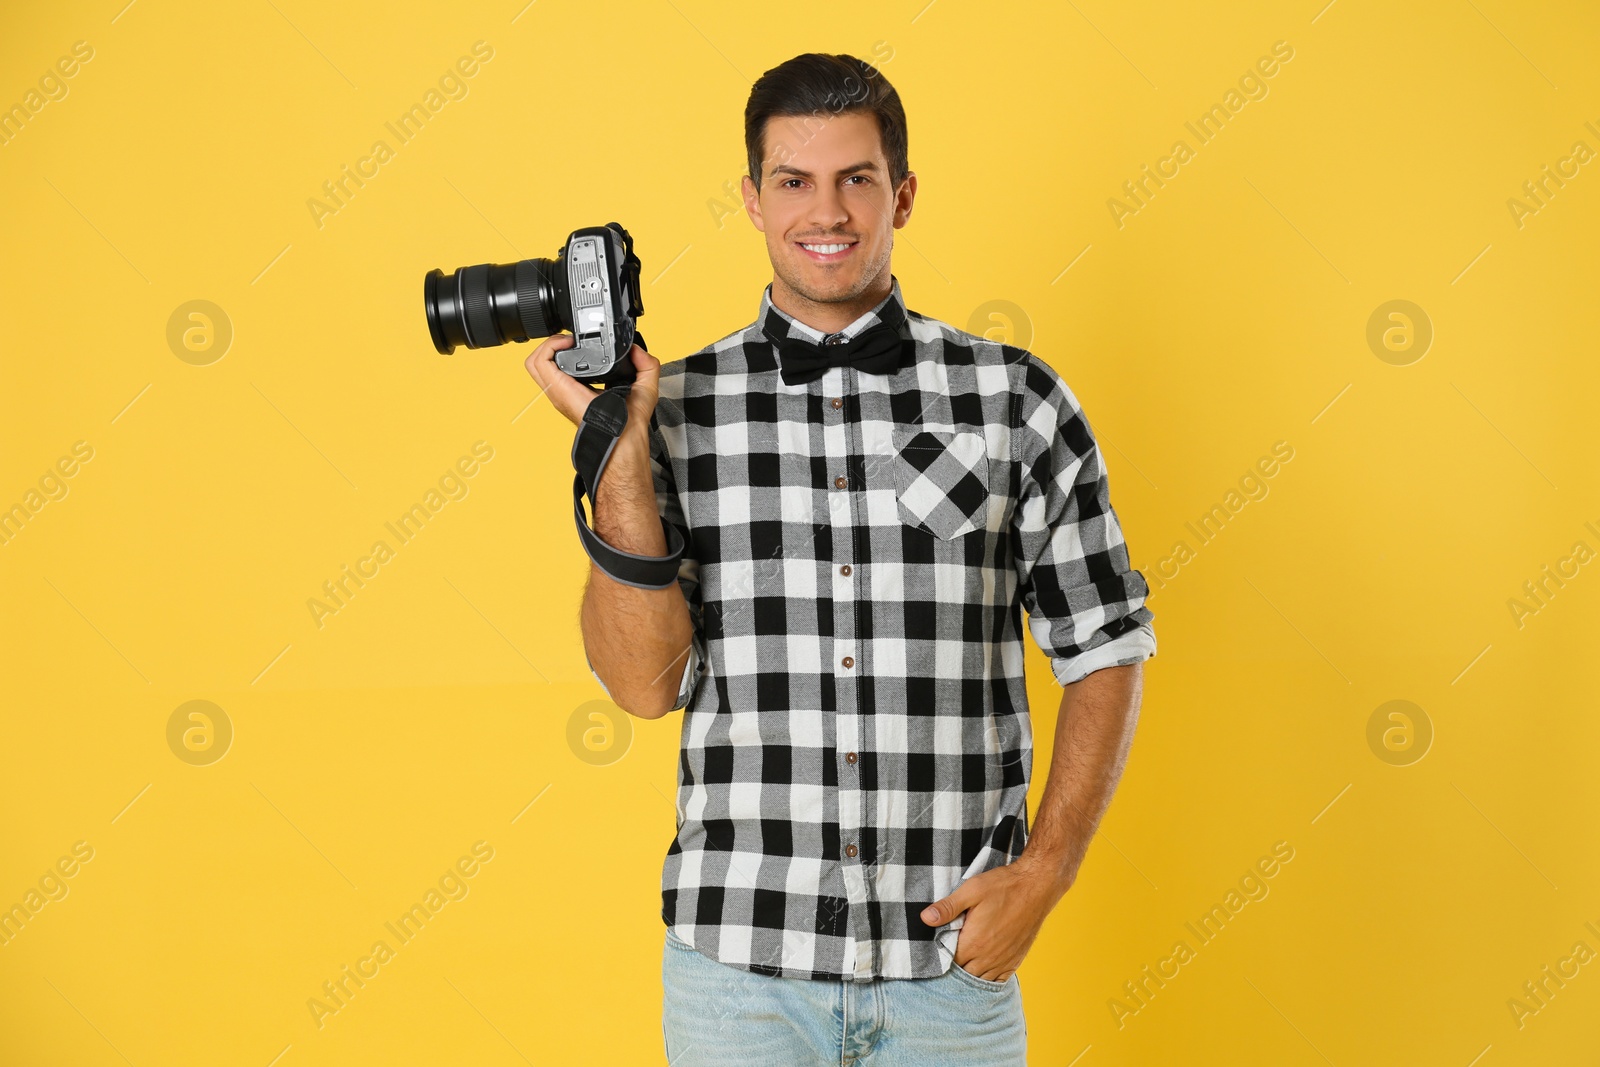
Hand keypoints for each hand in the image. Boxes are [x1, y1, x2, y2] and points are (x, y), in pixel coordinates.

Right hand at [524, 335, 661, 455]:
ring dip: (548, 344)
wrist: (625, 434)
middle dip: (553, 343)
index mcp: (579, 389)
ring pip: (534, 361)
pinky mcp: (557, 388)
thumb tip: (638, 349)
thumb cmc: (631, 421)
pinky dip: (548, 347)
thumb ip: (645, 363)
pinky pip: (538, 363)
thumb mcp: (644, 385)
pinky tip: (566, 344)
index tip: (581, 341)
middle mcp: (565, 389)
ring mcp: (558, 390)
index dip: (566, 349)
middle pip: (541, 362)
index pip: (560, 367)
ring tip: (567, 340)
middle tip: (572, 340)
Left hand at [919, 856, 1070, 982]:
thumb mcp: (971, 890)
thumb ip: (947, 907)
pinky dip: (989, 978)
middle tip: (950, 952)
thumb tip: (925, 918)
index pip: (949, 962)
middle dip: (955, 966)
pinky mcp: (1016, 960)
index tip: (939, 946)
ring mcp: (1003, 961)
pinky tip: (983, 970)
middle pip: (963, 974)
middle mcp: (988, 958)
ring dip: (970, 973)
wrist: (1036, 887)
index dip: (942, 955)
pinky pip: (998, 980)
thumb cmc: (1003, 887)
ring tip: (964, 961)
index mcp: (973, 943)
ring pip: (980, 980)